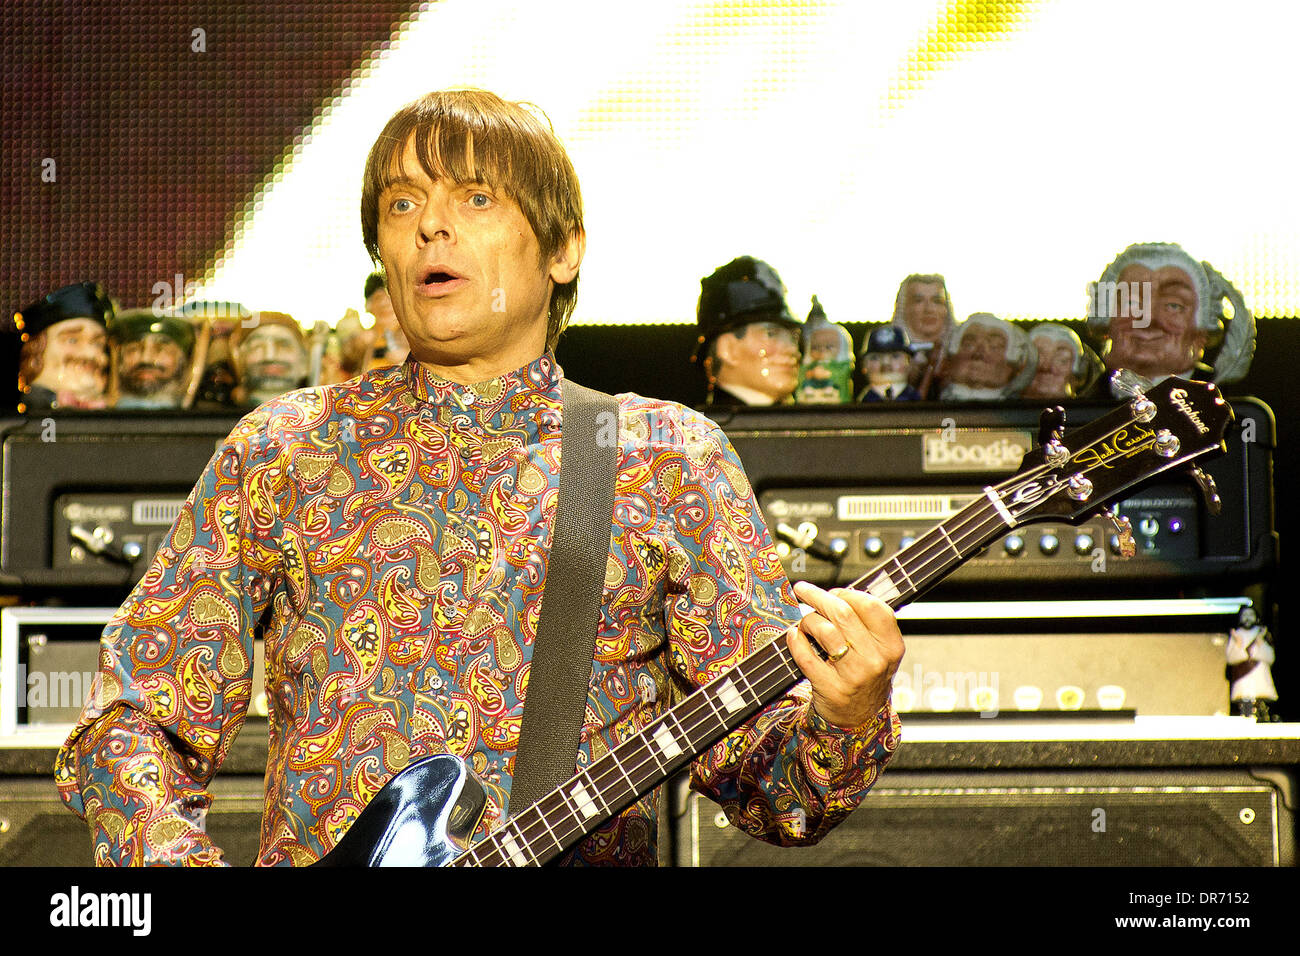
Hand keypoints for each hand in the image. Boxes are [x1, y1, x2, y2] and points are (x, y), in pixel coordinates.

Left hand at [786, 580, 904, 728]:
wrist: (860, 719)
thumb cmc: (866, 676)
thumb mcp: (880, 652)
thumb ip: (866, 624)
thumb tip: (835, 594)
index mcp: (891, 646)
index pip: (870, 605)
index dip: (847, 593)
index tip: (833, 591)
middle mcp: (875, 660)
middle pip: (843, 612)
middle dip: (817, 596)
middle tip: (803, 590)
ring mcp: (853, 676)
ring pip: (824, 630)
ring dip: (807, 620)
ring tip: (804, 622)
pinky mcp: (831, 688)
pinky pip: (805, 656)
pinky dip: (795, 641)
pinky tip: (794, 636)